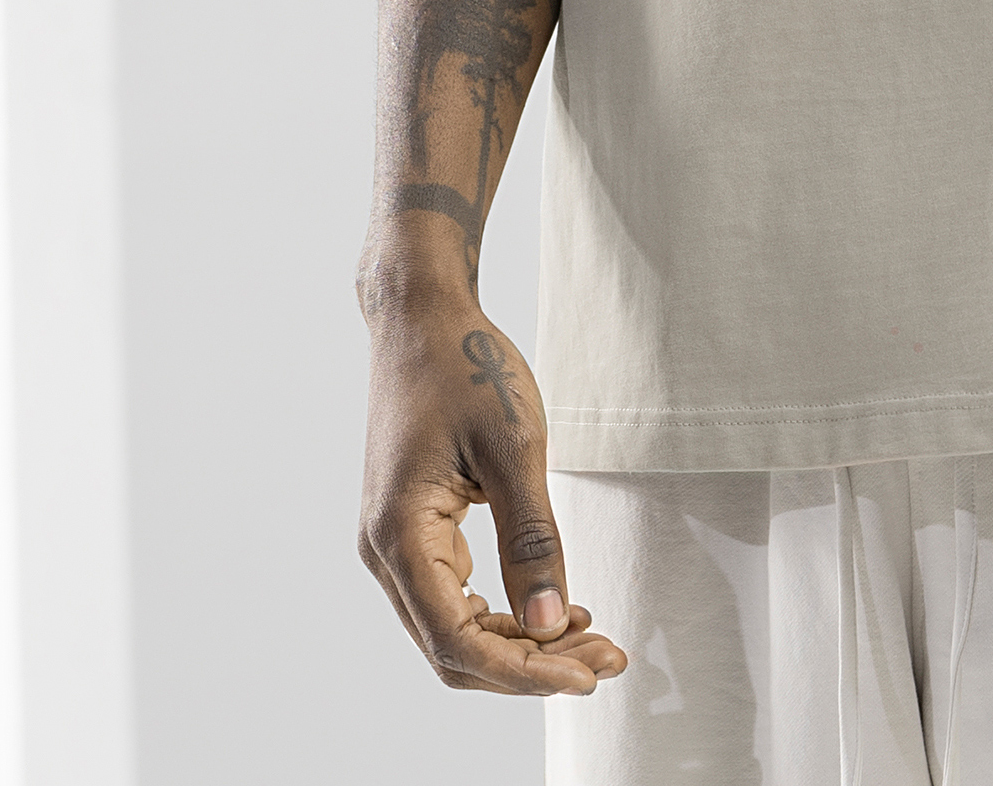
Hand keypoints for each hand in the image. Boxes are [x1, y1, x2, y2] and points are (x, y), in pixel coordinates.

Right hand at [358, 289, 627, 697]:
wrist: (421, 317)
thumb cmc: (466, 366)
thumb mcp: (513, 447)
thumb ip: (533, 540)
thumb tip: (553, 625)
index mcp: (399, 535)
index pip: (456, 641)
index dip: (523, 671)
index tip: (587, 675)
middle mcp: (385, 552)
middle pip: (454, 649)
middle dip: (531, 665)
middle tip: (607, 656)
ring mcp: (396, 544)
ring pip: (455, 629)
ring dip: (522, 644)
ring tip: (592, 635)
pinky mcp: (413, 531)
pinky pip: (455, 597)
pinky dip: (505, 613)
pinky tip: (557, 607)